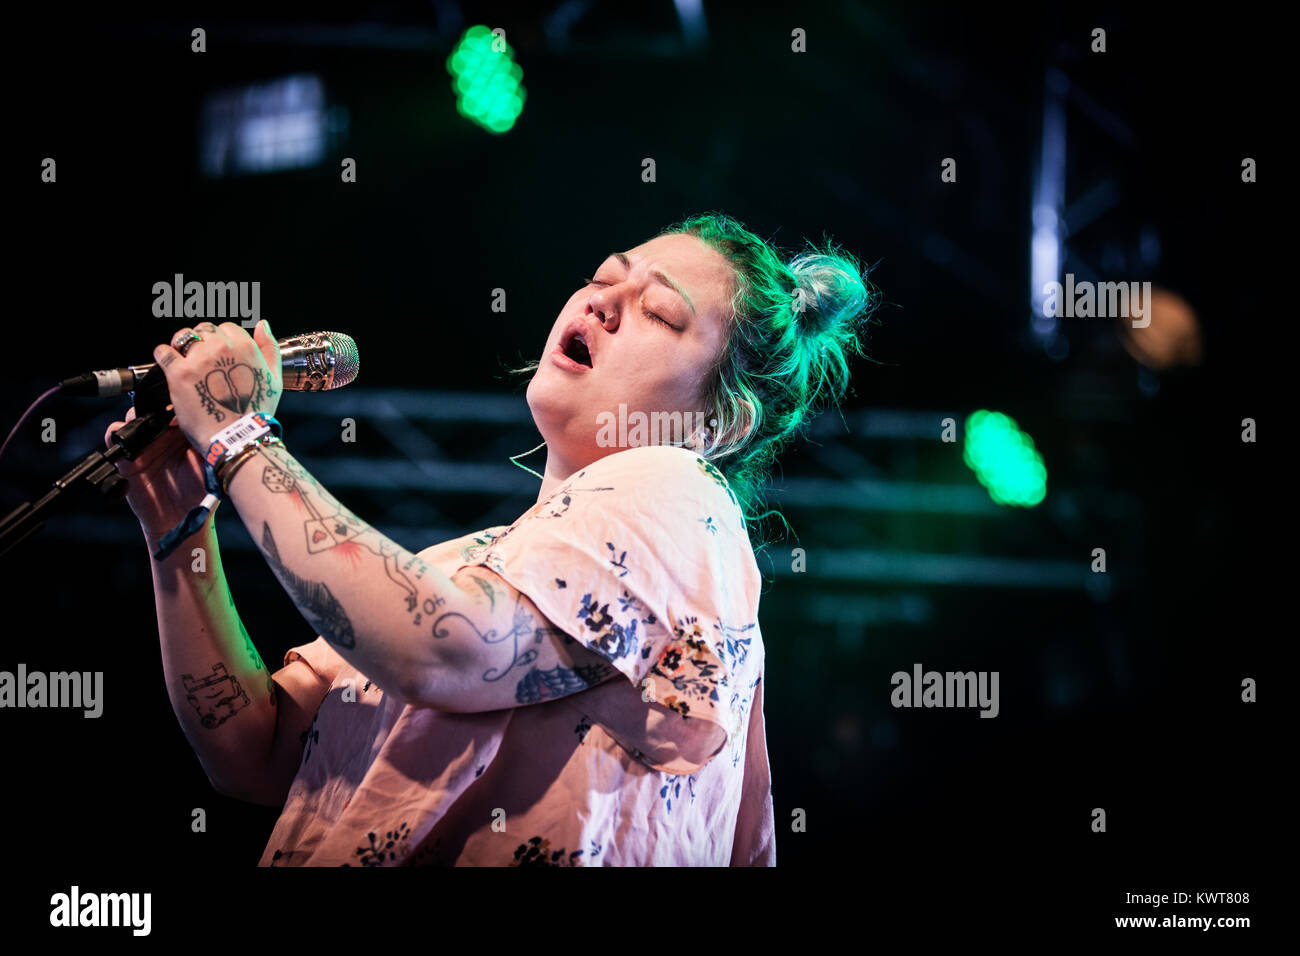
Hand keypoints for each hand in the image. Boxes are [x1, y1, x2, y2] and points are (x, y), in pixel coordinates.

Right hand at [104, 404, 209, 539]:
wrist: (181, 516)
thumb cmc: (200, 489)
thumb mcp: (209, 460)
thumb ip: (206, 438)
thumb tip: (206, 416)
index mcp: (185, 430)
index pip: (179, 405)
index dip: (179, 399)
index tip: (184, 397)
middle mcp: (164, 433)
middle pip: (154, 405)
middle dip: (155, 401)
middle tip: (165, 406)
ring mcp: (144, 444)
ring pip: (134, 416)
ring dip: (137, 414)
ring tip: (147, 421)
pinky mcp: (126, 457)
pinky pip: (114, 436)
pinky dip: (116, 431)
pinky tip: (127, 436)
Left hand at [151, 320, 282, 453]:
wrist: (237, 435)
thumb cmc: (256, 410)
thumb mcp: (274, 378)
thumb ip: (269, 347)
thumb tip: (262, 325)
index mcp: (244, 346)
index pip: (226, 327)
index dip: (222, 339)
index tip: (219, 353)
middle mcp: (221, 348)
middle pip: (204, 330)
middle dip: (202, 341)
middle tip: (202, 359)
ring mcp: (198, 359)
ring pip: (183, 336)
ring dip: (182, 345)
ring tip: (184, 360)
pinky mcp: (179, 373)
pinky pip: (163, 352)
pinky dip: (163, 355)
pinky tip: (169, 364)